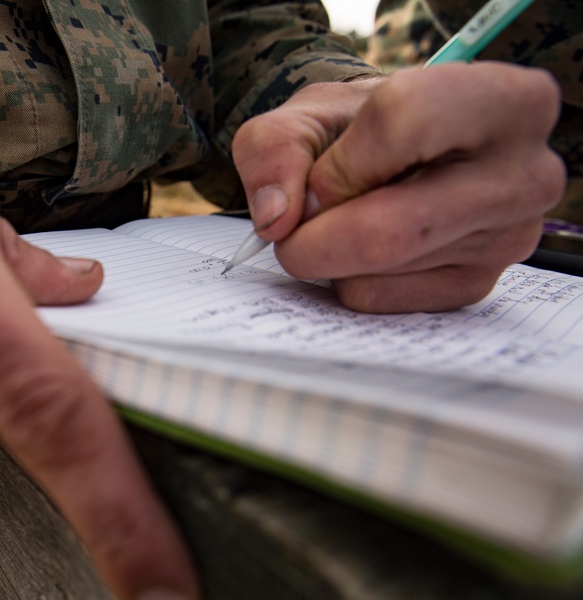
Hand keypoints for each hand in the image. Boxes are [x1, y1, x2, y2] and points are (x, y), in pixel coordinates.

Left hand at [232, 63, 565, 312]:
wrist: (398, 157)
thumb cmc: (361, 127)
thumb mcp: (307, 114)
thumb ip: (274, 148)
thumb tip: (278, 219)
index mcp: (503, 100)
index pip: (402, 122)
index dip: (337, 158)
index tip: (317, 175)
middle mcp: (524, 174)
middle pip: (391, 227)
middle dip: (315, 236)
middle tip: (293, 230)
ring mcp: (505, 241)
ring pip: (377, 270)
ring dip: (328, 256)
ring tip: (343, 221)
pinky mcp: (474, 288)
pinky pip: (378, 300)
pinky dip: (345, 280)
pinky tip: (365, 251)